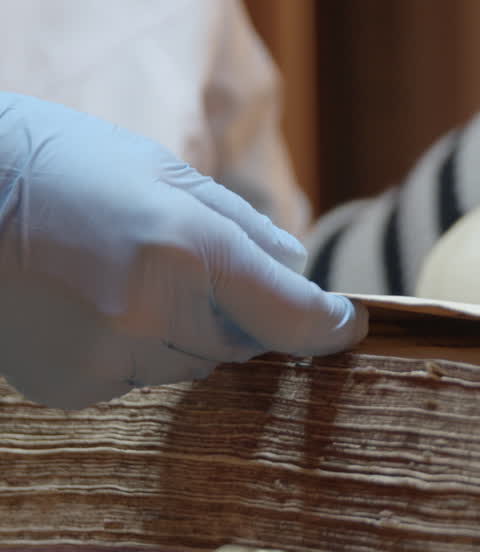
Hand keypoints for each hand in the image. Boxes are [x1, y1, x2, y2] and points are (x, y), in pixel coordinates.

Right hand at [0, 93, 366, 408]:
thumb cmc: (63, 165)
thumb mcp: (164, 172)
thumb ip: (244, 228)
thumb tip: (298, 273)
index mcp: (186, 249)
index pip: (291, 316)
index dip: (328, 325)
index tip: (345, 323)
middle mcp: (152, 314)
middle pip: (243, 343)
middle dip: (236, 313)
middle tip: (186, 266)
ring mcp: (107, 358)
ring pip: (191, 364)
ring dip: (181, 331)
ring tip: (123, 276)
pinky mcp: (72, 387)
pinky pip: (137, 379)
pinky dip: (132, 349)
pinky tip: (88, 304)